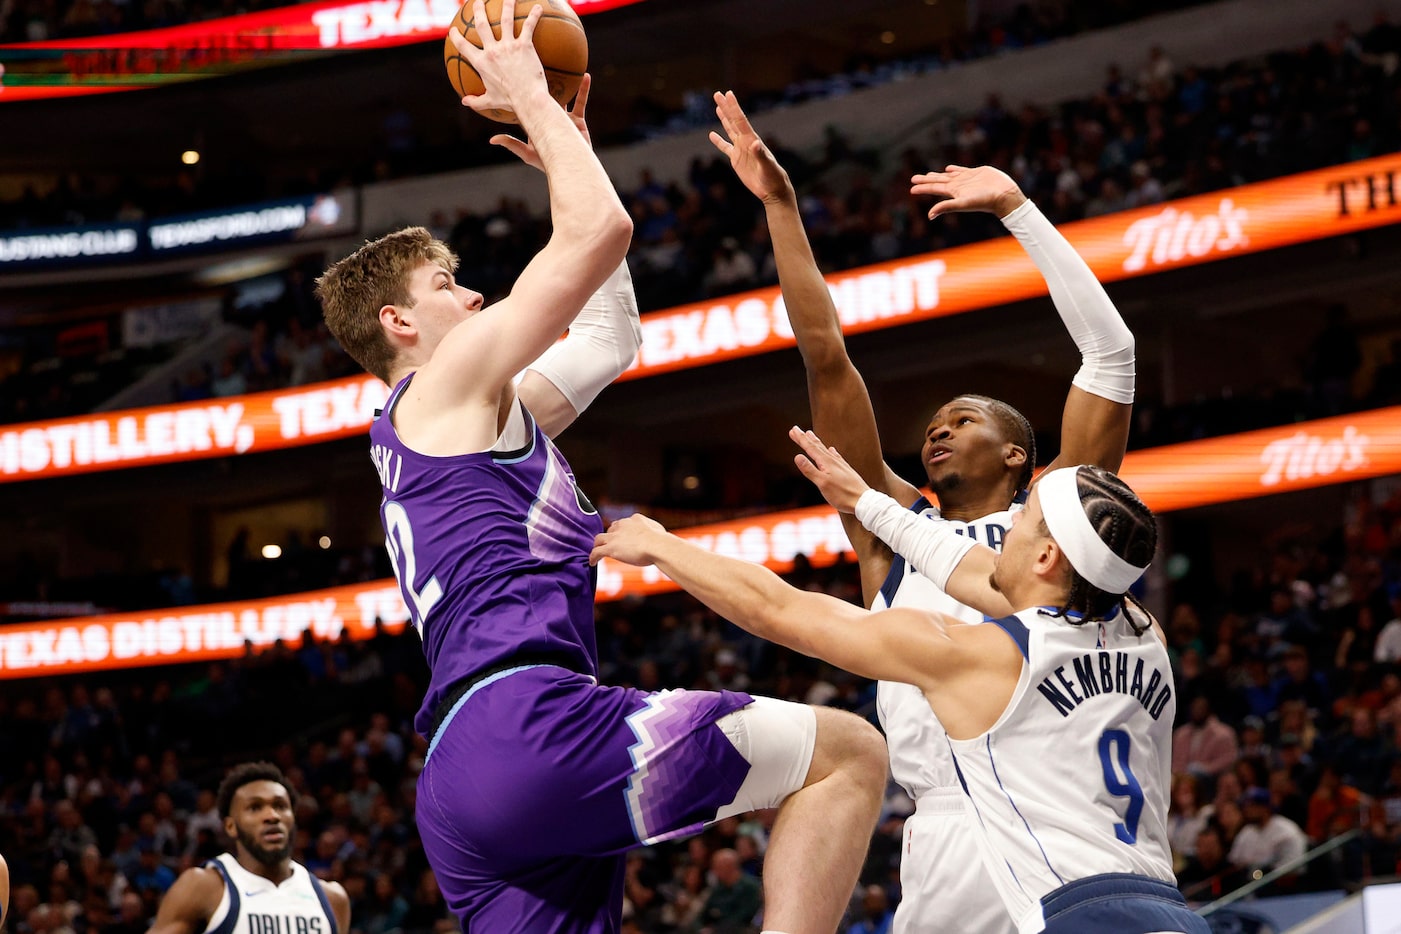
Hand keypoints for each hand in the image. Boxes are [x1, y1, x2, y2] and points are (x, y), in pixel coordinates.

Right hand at [447, 0, 547, 114]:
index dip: (455, 36)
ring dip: (507, 5)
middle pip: (482, 25)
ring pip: (505, 19)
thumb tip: (464, 101)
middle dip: (478, 11)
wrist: (528, 99)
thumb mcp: (490, 101)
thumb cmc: (510, 101)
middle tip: (478, 2)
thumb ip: (476, 101)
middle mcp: (492, 50)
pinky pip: (528, 26)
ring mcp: (508, 46)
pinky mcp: (524, 45)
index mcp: (481, 63)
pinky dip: (534, 15)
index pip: (463, 46)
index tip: (453, 30)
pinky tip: (538, 7)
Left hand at [492, 73, 592, 169]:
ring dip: (563, 80)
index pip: (527, 103)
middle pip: (544, 95)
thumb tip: (492, 139)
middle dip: (540, 81)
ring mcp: (563, 117)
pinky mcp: (577, 119)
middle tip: (536, 63)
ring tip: (560, 63)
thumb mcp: (527, 153)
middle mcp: (549, 116)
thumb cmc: (547, 163)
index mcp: (536, 122)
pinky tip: (586, 75)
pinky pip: (581, 101)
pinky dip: (584, 88)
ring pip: (563, 94)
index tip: (515, 76)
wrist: (570, 166)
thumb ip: (511, 144)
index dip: (521, 91)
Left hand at [590, 513, 669, 566]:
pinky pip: (596, 552)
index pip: (623, 524)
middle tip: (610, 545)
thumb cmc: (662, 542)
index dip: (621, 532)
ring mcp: (615, 537)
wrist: (657, 546)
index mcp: (635, 519)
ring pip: (599, 539)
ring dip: (597, 545)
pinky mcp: (611, 548)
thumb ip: (654, 532)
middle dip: (610, 537)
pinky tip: (592, 562)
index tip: (622, 538)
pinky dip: (593, 557)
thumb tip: (660, 538)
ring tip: (596, 552)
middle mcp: (623, 525)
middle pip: (610, 529)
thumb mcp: (659, 532)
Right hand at [708, 90, 793, 204]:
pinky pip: (725, 148)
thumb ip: (761, 154)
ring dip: (724, 118)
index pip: (741, 120)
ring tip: (717, 106)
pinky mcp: (737, 159)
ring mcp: (741, 150)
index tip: (728, 94)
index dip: (734, 107)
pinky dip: (718, 141)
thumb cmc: (773, 177)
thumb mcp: (767, 166)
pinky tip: (712, 134)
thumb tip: (755, 143)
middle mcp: (746, 142)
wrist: (773, 189)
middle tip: (718, 94)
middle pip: (733, 121)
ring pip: (730, 130)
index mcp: (752, 140)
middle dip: (726, 107)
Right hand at [789, 425, 870, 513]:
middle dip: (805, 437)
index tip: (793, 430)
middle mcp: (833, 461)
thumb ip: (809, 470)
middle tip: (796, 429)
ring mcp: (840, 465)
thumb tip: (797, 456)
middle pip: (817, 446)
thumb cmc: (842, 494)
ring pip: (825, 449)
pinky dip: (831, 451)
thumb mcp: (822, 483)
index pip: (810, 448)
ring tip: (810, 434)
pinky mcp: (845, 470)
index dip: (801, 439)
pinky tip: (832, 450)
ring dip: (816, 442)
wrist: (863, 501)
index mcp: (826, 463)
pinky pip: (835, 456)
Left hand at [910, 164, 1026, 219]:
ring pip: (948, 176)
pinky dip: (954, 169)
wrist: (1003, 195)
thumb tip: (929, 215)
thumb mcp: (963, 204)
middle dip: (926, 180)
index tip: (911, 189)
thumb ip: (946, 207)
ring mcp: (966, 179)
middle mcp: (958, 186)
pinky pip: (961, 170)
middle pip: (938, 182)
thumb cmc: (984, 201)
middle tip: (913, 178)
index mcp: (953, 192)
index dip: (922, 188)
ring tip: (929, 174)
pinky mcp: (976, 173)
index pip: (933, 189)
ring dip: (938, 175)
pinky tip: (948, 169)